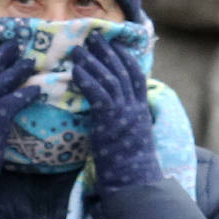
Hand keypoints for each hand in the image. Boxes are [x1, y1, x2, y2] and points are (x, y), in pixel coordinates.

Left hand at [70, 33, 160, 193]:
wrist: (134, 182)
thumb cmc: (130, 165)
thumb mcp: (132, 136)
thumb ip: (125, 120)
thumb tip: (112, 111)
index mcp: (141, 109)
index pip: (137, 75)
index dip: (125, 57)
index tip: (114, 44)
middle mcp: (135, 107)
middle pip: (122, 70)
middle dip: (107, 51)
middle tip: (93, 36)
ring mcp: (124, 112)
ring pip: (109, 78)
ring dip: (93, 61)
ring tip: (78, 49)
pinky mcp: (110, 120)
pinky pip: (98, 93)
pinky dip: (87, 79)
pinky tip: (76, 70)